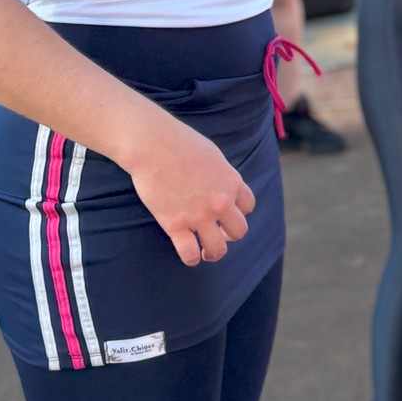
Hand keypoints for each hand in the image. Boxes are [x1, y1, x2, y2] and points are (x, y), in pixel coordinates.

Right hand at [125, 116, 255, 266]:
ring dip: (213, 252)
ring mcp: (199, 215)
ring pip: (218, 249)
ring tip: (205, 251)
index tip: (227, 212)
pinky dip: (191, 258)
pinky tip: (189, 256)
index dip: (238, 211)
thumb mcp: (212, 154)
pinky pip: (189, 253)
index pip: (248, 205)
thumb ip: (220, 173)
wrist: (153, 145)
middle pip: (239, 230)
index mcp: (230, 182)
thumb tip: (220, 182)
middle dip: (230, 234)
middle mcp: (220, 202)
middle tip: (219, 234)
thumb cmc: (179, 142)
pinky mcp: (175, 224)